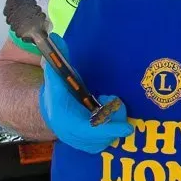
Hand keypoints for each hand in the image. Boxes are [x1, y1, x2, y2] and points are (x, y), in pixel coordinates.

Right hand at [38, 34, 133, 153]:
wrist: (51, 109)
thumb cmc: (59, 91)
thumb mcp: (56, 74)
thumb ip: (58, 58)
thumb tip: (55, 36)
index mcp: (63, 120)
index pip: (87, 131)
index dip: (108, 130)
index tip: (128, 128)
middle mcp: (73, 135)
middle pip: (103, 136)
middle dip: (114, 117)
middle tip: (108, 96)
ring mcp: (83, 142)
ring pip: (109, 137)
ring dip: (114, 118)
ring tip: (106, 102)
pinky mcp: (92, 144)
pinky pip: (110, 138)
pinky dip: (115, 125)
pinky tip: (108, 111)